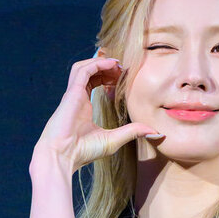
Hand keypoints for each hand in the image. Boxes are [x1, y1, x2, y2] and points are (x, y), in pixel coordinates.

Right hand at [32, 53, 163, 173]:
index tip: (123, 78)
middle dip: (107, 67)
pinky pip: (83, 70)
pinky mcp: (72, 93)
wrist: (62, 155)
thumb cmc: (83, 151)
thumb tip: (155, 131)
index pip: (94, 82)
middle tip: (123, 69)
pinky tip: (112, 65)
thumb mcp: (114, 139)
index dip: (108, 77)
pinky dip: (97, 64)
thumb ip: (132, 132)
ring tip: (118, 65)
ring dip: (101, 62)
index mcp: (83, 106)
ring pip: (85, 67)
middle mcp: (77, 97)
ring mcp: (73, 94)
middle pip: (90, 71)